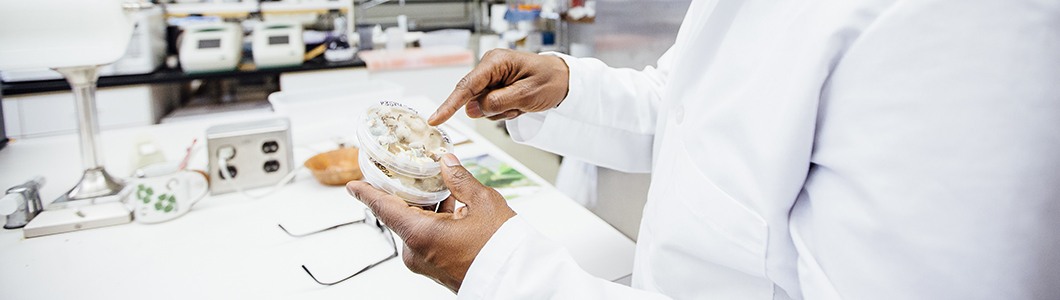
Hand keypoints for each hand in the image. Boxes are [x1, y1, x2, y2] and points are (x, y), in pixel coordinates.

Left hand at [346, 154, 516, 292]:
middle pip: (401, 214)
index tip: (353, 186)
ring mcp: (424, 263)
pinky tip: (453, 211)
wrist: (516, 280)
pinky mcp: (435, 268)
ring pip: (415, 226)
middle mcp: (416, 252)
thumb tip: (446, 163)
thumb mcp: (483, 203)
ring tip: (447, 192)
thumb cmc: (501, 248)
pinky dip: (434, 222)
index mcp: (420, 234)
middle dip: (410, 194)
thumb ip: (459, 179)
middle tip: (417, 174)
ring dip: (426, 208)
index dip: (366, 193)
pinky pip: (426, 239)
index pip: (383, 208)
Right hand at [427, 49, 569, 125]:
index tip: (435, 119)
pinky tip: (519, 104)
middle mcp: (490, 68)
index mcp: (495, 62)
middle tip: (518, 106)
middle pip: (474, 99)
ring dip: (501, 111)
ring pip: (482, 107)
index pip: (466, 86)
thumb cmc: (550, 80)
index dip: (449, 105)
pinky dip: (505, 111)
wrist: (563, 79)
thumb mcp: (527, 94)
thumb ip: (498, 102)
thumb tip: (471, 110)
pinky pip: (491, 107)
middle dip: (494, 109)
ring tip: (521, 103)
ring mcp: (492, 78)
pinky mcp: (495, 87)